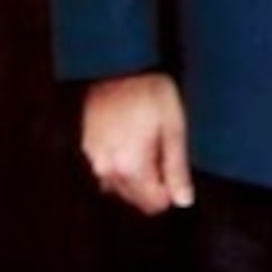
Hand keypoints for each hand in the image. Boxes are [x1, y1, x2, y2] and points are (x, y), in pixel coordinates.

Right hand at [81, 72, 194, 214]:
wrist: (119, 67)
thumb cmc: (152, 94)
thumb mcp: (174, 128)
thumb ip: (177, 169)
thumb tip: (184, 201)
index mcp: (130, 168)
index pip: (153, 204)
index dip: (171, 191)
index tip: (176, 166)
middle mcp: (107, 171)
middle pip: (136, 198)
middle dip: (154, 183)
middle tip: (164, 149)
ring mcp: (94, 160)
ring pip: (120, 186)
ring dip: (136, 175)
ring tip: (148, 141)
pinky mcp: (87, 148)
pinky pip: (107, 170)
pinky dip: (121, 164)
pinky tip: (131, 140)